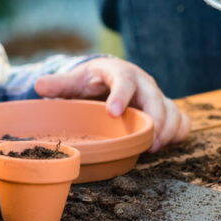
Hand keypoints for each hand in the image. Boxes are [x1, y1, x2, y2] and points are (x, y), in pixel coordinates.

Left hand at [33, 57, 189, 151]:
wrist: (109, 78)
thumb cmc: (90, 81)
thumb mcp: (74, 81)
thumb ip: (59, 84)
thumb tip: (38, 86)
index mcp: (118, 72)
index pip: (123, 80)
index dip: (120, 96)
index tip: (112, 112)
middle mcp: (142, 82)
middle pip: (155, 98)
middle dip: (154, 120)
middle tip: (146, 141)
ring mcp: (156, 96)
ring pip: (172, 110)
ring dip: (167, 130)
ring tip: (153, 148)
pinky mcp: (165, 109)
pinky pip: (181, 120)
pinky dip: (178, 132)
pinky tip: (166, 145)